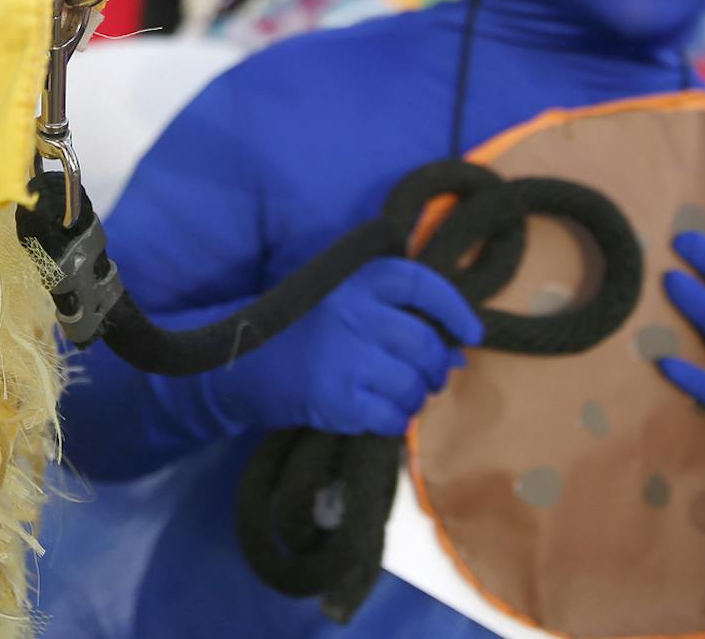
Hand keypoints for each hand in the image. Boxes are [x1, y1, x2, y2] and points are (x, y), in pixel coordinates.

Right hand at [207, 258, 482, 438]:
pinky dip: (394, 422)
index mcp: (354, 281)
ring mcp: (344, 356)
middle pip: (425, 343)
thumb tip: (457, 351)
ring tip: (398, 398)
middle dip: (436, 368)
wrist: (232, 363)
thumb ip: (391, 315)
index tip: (471, 333)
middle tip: (427, 379)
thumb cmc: (295, 331)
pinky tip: (378, 417)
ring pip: (412, 385)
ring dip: (414, 399)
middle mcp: (352, 312)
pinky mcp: (335, 398)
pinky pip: (391, 417)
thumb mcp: (338, 303)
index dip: (455, 308)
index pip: (420, 283)